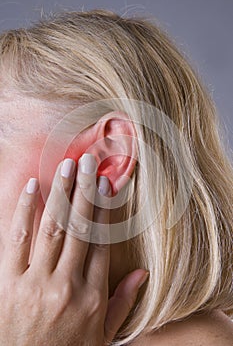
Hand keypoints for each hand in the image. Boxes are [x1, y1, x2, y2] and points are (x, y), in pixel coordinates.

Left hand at [0, 154, 148, 345]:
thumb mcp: (103, 336)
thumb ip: (122, 302)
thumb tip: (142, 273)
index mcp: (92, 296)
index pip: (101, 242)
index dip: (103, 209)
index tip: (104, 184)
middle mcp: (67, 285)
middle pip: (79, 228)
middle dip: (84, 191)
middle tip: (88, 162)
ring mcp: (36, 283)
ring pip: (52, 228)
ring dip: (60, 194)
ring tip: (67, 167)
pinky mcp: (9, 284)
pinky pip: (18, 240)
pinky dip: (25, 211)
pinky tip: (32, 188)